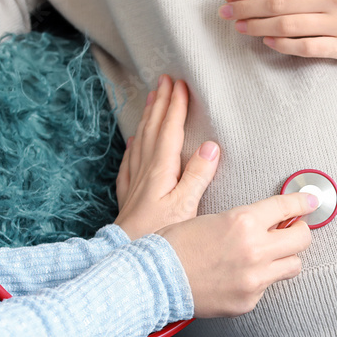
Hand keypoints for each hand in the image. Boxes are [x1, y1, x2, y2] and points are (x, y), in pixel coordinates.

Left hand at [114, 75, 220, 240]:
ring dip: (147, 117)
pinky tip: (133, 142)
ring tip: (151, 99)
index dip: (176, 106)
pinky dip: (134, 146)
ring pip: (141, 140)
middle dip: (160, 103)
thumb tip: (211, 147)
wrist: (125, 256)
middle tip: (164, 80)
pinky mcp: (130, 196)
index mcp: (161, 170)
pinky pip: (130, 161)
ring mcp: (135, 182)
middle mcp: (146, 171)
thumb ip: (197, 176)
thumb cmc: (158, 235)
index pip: (170, 130)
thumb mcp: (185, 207)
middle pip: (153, 129)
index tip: (181, 84)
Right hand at [158, 192, 318, 317]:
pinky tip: (240, 275)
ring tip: (269, 255)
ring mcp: (254, 279)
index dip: (303, 201)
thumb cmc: (175, 244)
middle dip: (299, 232)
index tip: (311, 201)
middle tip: (291, 230)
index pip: (288, 207)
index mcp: (243, 221)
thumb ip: (246, 219)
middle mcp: (255, 249)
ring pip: (293, 266)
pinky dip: (260, 280)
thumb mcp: (213, 218)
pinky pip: (268, 287)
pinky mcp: (249, 301)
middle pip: (302, 239)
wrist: (154, 279)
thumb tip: (271, 219)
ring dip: (285, 258)